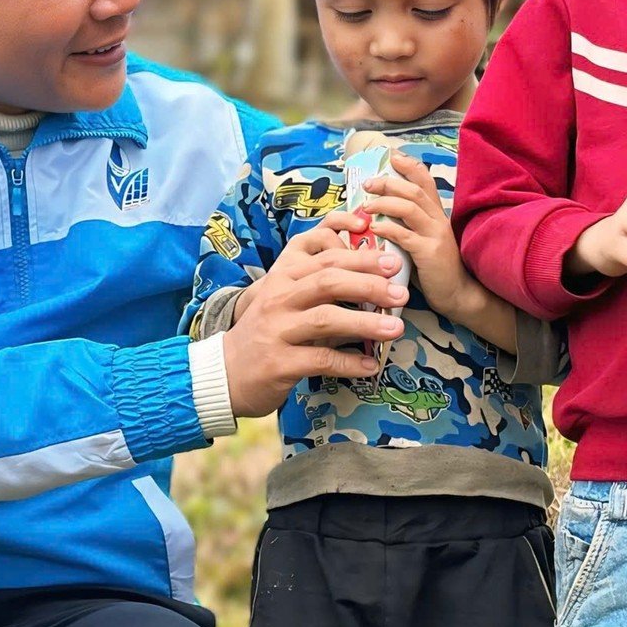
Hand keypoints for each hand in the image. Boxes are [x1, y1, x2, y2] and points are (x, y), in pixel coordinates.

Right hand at [221, 214, 407, 417]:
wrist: (225, 371)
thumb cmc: (266, 331)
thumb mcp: (285, 297)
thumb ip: (319, 284)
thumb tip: (372, 278)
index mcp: (283, 276)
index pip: (324, 256)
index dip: (360, 256)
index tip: (391, 260)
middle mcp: (279, 298)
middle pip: (328, 281)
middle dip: (369, 284)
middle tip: (401, 293)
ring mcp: (277, 330)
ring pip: (326, 319)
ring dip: (365, 323)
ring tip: (396, 328)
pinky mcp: (279, 363)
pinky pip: (321, 359)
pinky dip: (349, 363)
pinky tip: (370, 365)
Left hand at [351, 151, 483, 320]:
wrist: (459, 294)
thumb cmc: (436, 269)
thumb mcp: (424, 241)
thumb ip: (408, 226)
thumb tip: (379, 216)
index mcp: (437, 214)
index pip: (426, 181)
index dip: (409, 165)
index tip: (391, 156)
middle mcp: (439, 219)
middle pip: (414, 190)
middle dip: (388, 183)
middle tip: (367, 184)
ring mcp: (436, 235)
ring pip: (410, 207)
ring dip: (384, 202)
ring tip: (366, 205)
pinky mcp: (430, 253)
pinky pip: (406, 235)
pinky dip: (388, 229)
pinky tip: (375, 228)